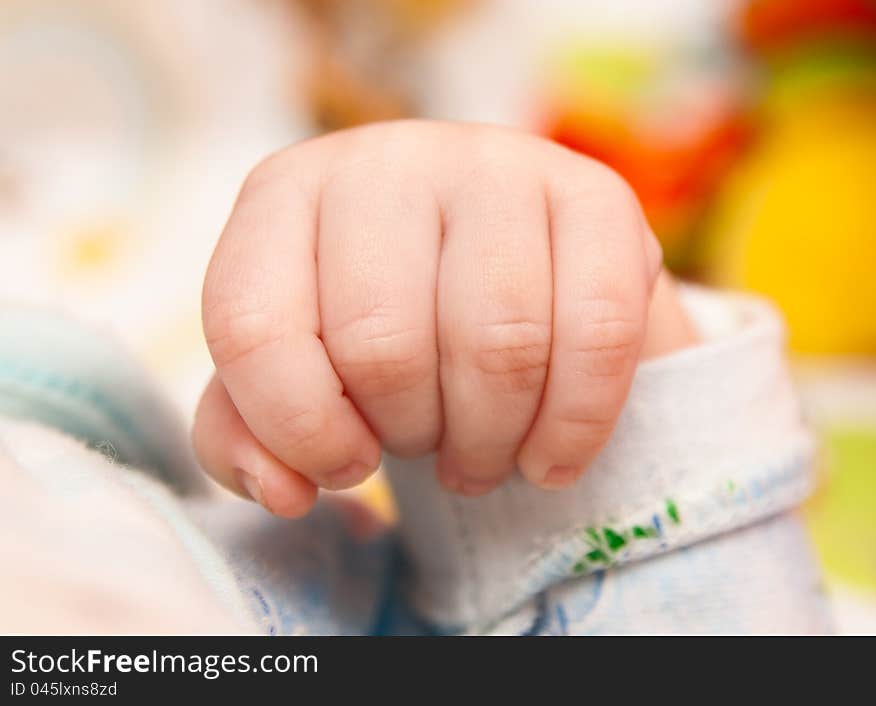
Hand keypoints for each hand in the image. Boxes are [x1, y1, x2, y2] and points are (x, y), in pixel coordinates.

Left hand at [193, 121, 695, 516]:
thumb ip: (250, 433)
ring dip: (487, 442)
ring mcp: (499, 165)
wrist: (503, 264)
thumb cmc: (387, 322)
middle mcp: (388, 161)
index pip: (250, 322)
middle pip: (382, 344)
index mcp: (287, 195)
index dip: (295, 427)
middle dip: (406, 434)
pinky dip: (573, 426)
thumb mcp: (295, 369)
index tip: (343, 464)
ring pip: (496, 345)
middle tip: (424, 446)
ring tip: (481, 454)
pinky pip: (597, 333)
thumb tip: (280, 489)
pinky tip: (549, 456)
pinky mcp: (596, 194)